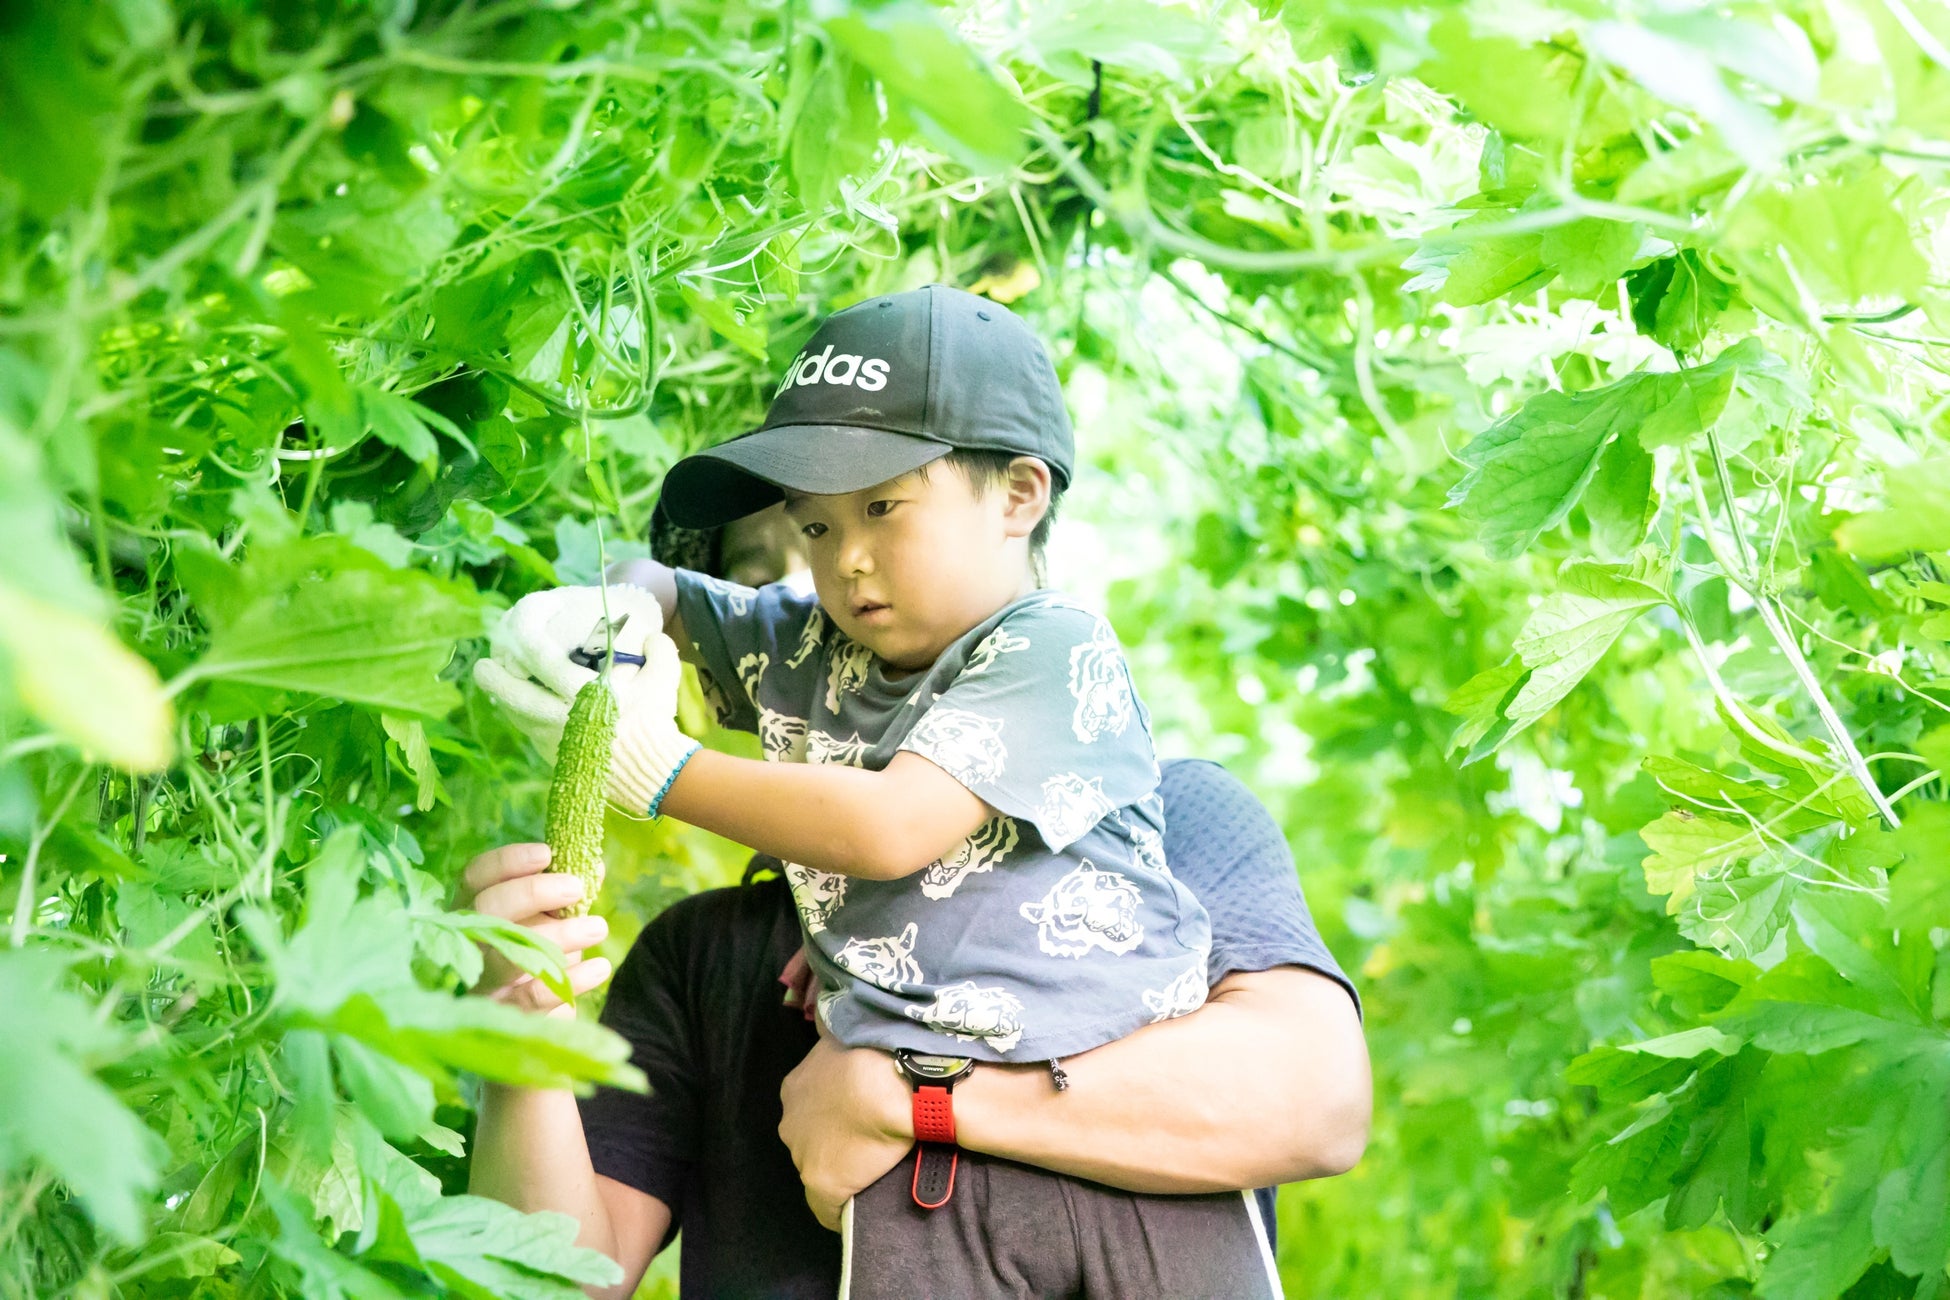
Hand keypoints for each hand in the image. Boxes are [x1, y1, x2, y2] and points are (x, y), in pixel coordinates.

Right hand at [454, 842, 614, 1019]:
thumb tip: (594, 867)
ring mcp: (482, 985)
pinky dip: (571, 980)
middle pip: (484, 911)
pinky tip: (599, 967)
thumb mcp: (553, 924)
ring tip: (598, 927)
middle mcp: (469, 947)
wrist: (541, 1025)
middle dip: (531, 892)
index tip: (546, 853)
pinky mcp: (504, 1018)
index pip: (475, 879)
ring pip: (507, 957)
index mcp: (473, 913)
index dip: (506, 862)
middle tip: (576, 887)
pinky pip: (533, 998)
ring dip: (558, 936)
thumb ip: (567, 896)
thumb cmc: (542, 959)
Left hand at [473, 584, 700, 813]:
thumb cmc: (655, 722)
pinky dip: (520, 717)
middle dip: (494, 680)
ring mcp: (557, 741)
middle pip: (517, 697)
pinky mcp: (556, 757)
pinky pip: (529, 732)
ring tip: (495, 683)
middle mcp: (565, 719)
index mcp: (588, 695)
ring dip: (503, 699)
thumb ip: (659, 651)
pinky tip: (518, 706)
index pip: (545, 664)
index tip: (511, 631)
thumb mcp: (664, 681)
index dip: (524, 644)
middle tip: (481, 666)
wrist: (653, 773)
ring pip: (518, 717)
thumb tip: (649, 635)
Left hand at [778, 1025, 913, 1230]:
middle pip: (810, 1141)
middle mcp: (790, 1121)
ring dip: (840, 1168)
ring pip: (819, 1168)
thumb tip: (853, 1036)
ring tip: (871, 1168)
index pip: (810, 1112)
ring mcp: (802, 1152)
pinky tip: (854, 1213)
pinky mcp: (821, 1183)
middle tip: (866, 1139)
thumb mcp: (852, 1044)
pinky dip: (840, 1211)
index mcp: (796, 1088)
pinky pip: (827, 1208)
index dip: (834, 1118)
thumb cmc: (878, 1055)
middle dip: (833, 1141)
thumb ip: (845, 1049)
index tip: (856, 1121)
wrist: (891, 1077)